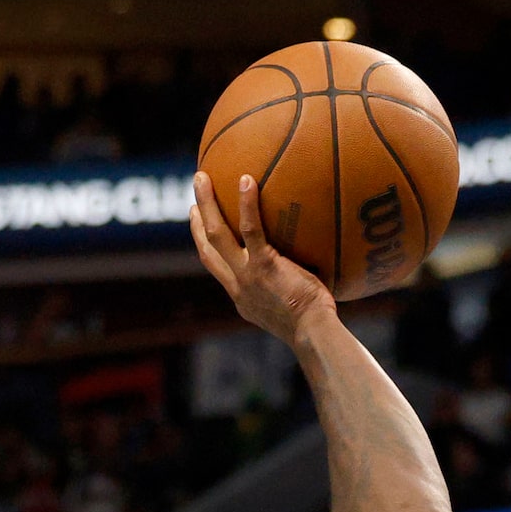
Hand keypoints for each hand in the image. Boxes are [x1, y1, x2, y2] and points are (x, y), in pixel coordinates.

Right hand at [190, 171, 337, 349]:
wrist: (313, 335)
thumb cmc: (317, 327)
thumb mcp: (295, 310)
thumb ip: (293, 289)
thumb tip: (313, 270)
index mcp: (243, 298)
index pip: (217, 267)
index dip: (205, 245)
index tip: (201, 224)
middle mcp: (238, 286)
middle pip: (207, 248)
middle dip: (197, 221)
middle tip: (194, 197)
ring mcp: (247, 275)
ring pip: (217, 234)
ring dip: (206, 204)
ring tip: (201, 176)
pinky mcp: (263, 265)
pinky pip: (250, 228)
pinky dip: (246, 203)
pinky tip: (246, 180)